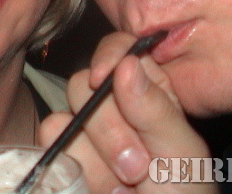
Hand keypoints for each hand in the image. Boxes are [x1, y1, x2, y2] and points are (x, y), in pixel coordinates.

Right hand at [39, 32, 217, 193]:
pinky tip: (98, 188)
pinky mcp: (62, 153)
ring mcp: (85, 131)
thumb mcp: (181, 155)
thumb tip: (126, 63)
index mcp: (148, 92)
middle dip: (109, 129)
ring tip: (121, 187)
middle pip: (84, 85)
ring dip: (94, 157)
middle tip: (139, 168)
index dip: (109, 57)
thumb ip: (156, 110)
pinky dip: (75, 167)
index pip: (121, 51)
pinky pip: (50, 142)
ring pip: (65, 116)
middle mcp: (112, 105)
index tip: (103, 78)